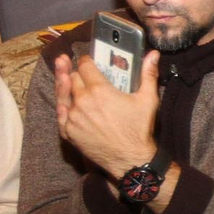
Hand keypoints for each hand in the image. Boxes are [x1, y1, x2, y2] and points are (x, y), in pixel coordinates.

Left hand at [55, 50, 161, 178]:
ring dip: (63, 84)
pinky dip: (61, 106)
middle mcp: (82, 101)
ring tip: (62, 75)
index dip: (86, 60)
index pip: (85, 67)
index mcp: (100, 90)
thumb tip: (153, 54)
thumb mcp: (148, 100)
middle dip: (74, 70)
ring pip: (63, 94)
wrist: (130, 159)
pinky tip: (62, 101)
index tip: (88, 60)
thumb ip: (148, 74)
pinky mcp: (69, 132)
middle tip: (75, 66)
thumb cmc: (139, 129)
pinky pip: (60, 114)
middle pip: (72, 78)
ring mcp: (73, 117)